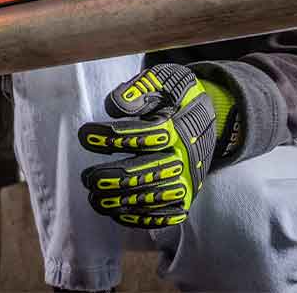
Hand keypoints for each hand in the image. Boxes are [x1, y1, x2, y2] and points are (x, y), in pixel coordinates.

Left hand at [77, 64, 234, 228]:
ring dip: (121, 202)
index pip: (140, 136)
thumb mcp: (163, 79)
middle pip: (145, 173)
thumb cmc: (178, 95)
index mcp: (178, 127)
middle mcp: (186, 157)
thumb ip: (138, 88)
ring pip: (153, 197)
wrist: (213, 115)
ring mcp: (189, 180)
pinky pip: (167, 214)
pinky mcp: (189, 196)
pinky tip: (118, 214)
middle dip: (111, 178)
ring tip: (94, 198)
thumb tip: (113, 107)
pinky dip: (142, 218)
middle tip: (86, 178)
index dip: (108, 136)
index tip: (83, 134)